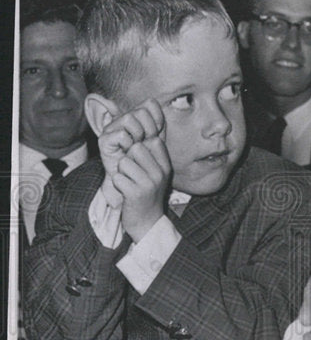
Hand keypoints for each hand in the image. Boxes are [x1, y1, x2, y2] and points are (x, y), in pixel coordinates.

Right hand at [98, 98, 164, 179]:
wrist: (134, 179)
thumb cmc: (146, 160)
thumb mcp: (157, 140)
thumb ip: (158, 123)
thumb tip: (151, 100)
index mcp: (136, 117)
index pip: (150, 104)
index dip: (158, 119)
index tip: (157, 135)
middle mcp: (123, 119)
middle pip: (141, 111)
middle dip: (150, 129)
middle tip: (147, 143)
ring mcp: (112, 128)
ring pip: (130, 119)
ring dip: (139, 136)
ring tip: (137, 147)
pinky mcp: (104, 139)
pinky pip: (121, 134)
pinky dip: (129, 145)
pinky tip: (128, 152)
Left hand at [99, 100, 171, 241]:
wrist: (147, 221)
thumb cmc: (146, 191)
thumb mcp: (154, 169)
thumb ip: (151, 148)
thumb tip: (148, 118)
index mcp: (165, 164)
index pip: (150, 139)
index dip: (138, 146)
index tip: (138, 161)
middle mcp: (161, 171)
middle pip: (135, 148)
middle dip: (128, 159)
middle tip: (133, 174)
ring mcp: (150, 182)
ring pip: (124, 161)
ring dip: (121, 172)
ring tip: (129, 182)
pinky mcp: (137, 193)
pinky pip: (118, 177)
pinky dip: (117, 184)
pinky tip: (125, 192)